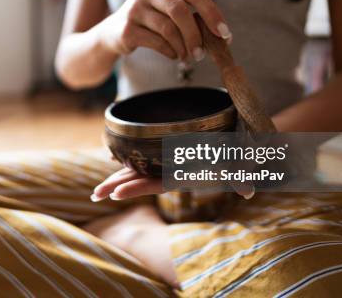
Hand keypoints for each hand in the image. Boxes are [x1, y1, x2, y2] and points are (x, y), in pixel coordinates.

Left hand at [90, 166, 254, 200]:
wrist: (242, 145)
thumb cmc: (240, 153)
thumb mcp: (239, 163)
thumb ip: (241, 177)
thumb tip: (248, 190)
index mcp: (183, 175)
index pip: (155, 184)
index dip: (136, 189)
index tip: (115, 194)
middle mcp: (173, 172)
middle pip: (140, 180)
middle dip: (116, 187)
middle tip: (93, 196)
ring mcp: (169, 164)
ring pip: (139, 172)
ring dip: (118, 179)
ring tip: (97, 191)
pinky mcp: (168, 155)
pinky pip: (145, 160)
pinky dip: (129, 162)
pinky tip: (114, 163)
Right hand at [97, 0, 232, 61]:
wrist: (112, 33)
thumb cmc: (151, 22)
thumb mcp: (169, 11)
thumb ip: (191, 16)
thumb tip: (221, 35)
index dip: (213, 13)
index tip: (225, 34)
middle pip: (181, 10)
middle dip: (196, 35)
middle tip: (202, 54)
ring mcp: (134, 8)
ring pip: (169, 29)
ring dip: (183, 47)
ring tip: (187, 56)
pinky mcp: (126, 29)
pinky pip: (157, 42)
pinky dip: (170, 52)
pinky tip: (173, 54)